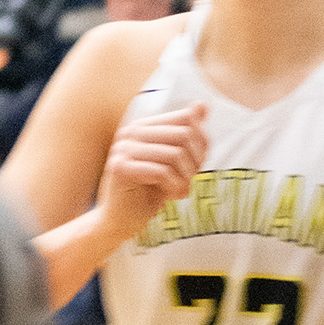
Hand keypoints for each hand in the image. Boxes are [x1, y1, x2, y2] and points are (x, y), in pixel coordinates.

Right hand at [95, 102, 207, 245]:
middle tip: (190, 180)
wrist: (121, 219)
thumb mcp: (171, 161)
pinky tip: (171, 196)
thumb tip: (202, 105)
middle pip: (184, 135)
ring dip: (186, 178)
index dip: (201, 142)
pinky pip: (162, 172)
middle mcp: (130, 132)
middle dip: (196, 162)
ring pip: (175, 154)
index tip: (198, 163)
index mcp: (142, 125)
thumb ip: (184, 135)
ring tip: (181, 190)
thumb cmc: (149, 190)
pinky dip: (174, 187)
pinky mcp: (121, 168)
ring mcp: (123, 148)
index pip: (185, 119)